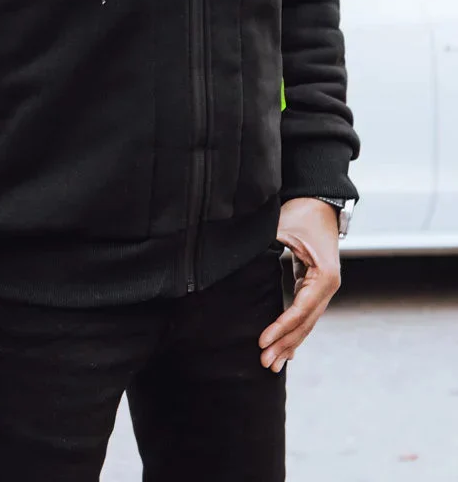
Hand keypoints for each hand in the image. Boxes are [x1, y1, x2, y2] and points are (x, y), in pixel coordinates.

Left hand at [259, 197, 340, 373]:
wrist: (320, 201)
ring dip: (290, 343)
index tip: (262, 342)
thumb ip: (265, 244)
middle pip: (305, 323)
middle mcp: (328, 286)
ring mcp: (324, 288)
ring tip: (272, 364)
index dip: (281, 328)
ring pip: (306, 323)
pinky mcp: (315, 285)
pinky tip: (286, 349)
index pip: (300, 310)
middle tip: (264, 363)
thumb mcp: (282, 226)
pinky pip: (305, 314)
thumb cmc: (301, 212)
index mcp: (324, 276)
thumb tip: (236, 255)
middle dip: (285, 344)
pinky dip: (294, 331)